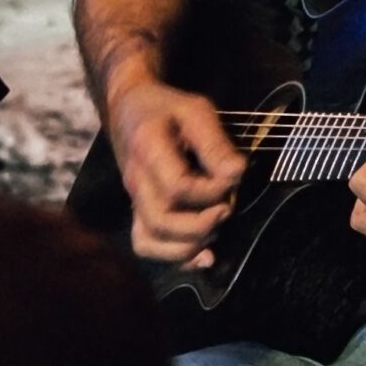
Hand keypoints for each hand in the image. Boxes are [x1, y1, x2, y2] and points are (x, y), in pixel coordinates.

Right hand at [109, 78, 247, 268]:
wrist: (128, 108)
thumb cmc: (165, 108)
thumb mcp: (195, 110)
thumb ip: (216, 142)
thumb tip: (238, 174)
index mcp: (148, 150)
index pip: (178, 187)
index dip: (211, 191)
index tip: (233, 176)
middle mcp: (136, 181)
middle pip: (162, 222)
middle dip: (202, 224)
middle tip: (227, 208)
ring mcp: (134, 200)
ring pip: (151, 241)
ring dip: (189, 245)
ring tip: (215, 228)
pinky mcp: (137, 211)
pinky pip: (147, 246)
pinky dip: (175, 257)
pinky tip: (203, 253)